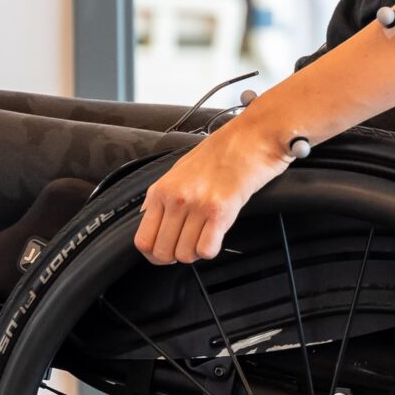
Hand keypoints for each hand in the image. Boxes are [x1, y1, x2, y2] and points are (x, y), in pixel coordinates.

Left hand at [134, 122, 294, 264]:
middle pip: (163, 252)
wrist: (251, 138)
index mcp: (161, 190)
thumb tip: (152, 222)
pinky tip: (217, 235)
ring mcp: (197, 206)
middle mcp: (176, 199)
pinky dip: (211, 249)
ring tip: (205, 237)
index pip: (143, 240)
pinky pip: (206, 249)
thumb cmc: (220, 152)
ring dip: (195, 253)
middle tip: (188, 245)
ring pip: (184, 254)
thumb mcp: (179, 171)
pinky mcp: (221, 211)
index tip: (166, 252)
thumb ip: (163, 198)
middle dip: (175, 256)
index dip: (154, 254)